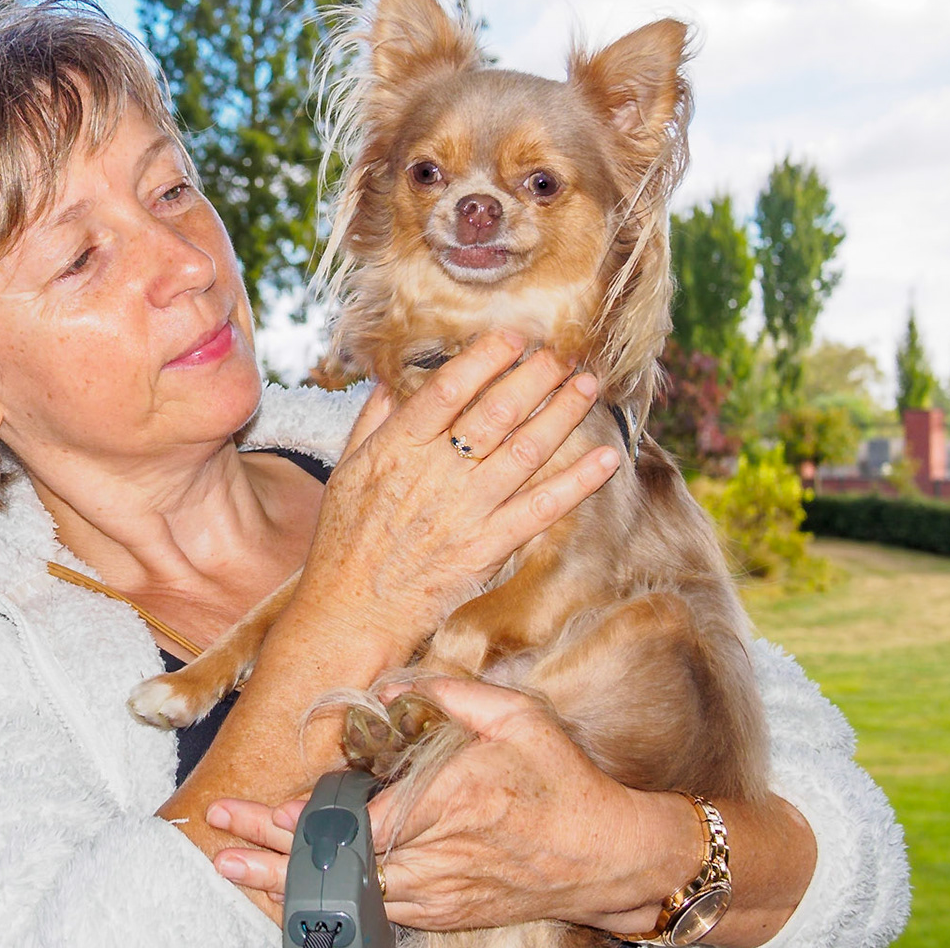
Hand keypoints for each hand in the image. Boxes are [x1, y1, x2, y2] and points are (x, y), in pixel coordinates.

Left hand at [206, 677, 695, 936]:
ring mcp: (442, 892)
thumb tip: (402, 685)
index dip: (302, 823)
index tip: (256, 812)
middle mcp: (440, 857)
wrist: (611, 856)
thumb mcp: (518, 718)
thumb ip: (455, 695)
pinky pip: (380, 912)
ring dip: (292, 887)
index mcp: (452, 805)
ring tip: (239, 872)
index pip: (358, 823)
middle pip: (341, 865)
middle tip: (219, 847)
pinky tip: (299, 894)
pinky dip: (335, 904)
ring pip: (351, 897)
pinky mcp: (448, 912)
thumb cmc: (564, 783)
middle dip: (273, 859)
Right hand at [293, 333, 621, 653]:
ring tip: (588, 385)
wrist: (349, 614)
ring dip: (562, 414)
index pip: (448, 388)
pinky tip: (606, 458)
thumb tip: (393, 379)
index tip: (513, 335)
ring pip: (524, 451)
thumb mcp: (346, 472)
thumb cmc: (342, 543)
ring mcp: (464, 512)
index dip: (486, 357)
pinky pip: (540, 510)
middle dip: (536, 376)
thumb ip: (372, 422)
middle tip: (564, 351)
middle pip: (496, 412)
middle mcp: (434, 474)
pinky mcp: (486, 549)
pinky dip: (577, 483)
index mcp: (397, 449)